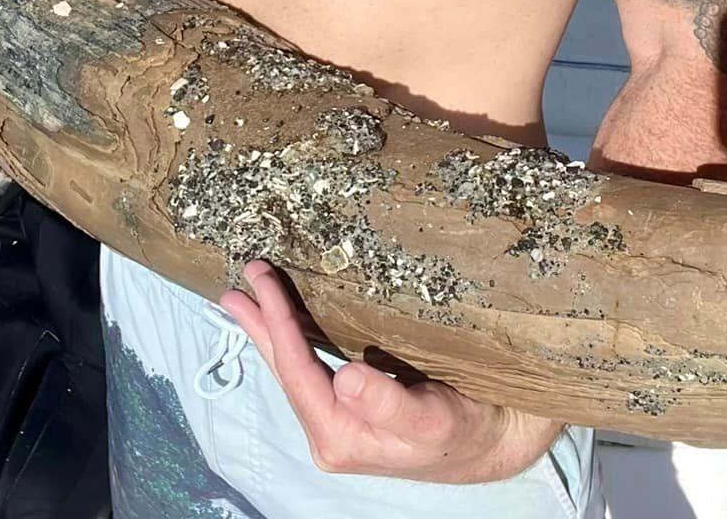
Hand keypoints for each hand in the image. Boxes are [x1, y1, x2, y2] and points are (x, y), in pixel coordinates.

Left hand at [219, 260, 561, 483]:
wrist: (489, 443)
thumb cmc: (462, 432)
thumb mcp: (429, 420)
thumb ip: (386, 402)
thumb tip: (345, 379)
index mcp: (338, 437)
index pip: (297, 372)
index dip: (278, 324)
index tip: (263, 283)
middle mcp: (329, 430)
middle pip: (286, 369)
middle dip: (261, 324)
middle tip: (237, 284)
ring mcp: (337, 418)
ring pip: (294, 368)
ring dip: (270, 331)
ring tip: (243, 299)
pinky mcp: (349, 405)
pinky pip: (312, 366)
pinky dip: (295, 338)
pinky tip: (284, 322)